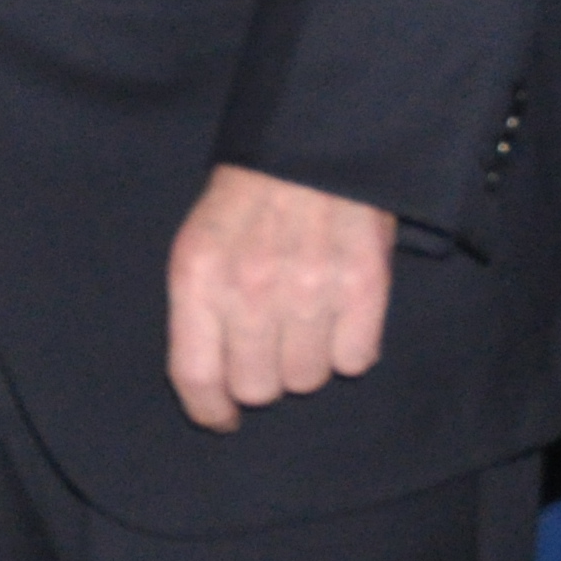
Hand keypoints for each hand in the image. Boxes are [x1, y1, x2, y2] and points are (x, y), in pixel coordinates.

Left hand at [165, 163, 394, 431]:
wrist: (311, 142)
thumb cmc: (248, 198)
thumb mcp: (198, 242)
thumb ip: (198, 308)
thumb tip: (211, 382)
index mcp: (198, 276)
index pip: (197, 375)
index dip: (209, 409)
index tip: (221, 417)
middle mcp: (250, 288)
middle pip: (258, 388)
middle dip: (262, 375)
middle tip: (269, 341)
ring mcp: (309, 289)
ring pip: (308, 379)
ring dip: (306, 360)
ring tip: (304, 316)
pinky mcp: (363, 287)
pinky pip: (355, 360)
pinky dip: (349, 346)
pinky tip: (339, 312)